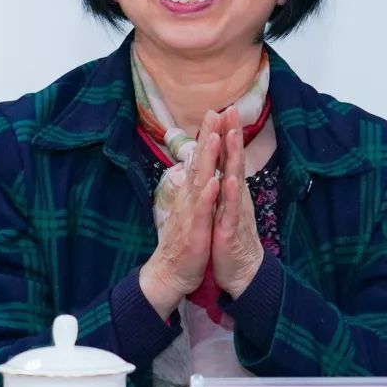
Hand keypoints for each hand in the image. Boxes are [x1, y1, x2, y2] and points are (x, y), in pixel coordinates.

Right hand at [139, 109, 222, 318]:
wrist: (170, 273)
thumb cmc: (185, 242)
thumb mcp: (191, 211)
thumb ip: (195, 189)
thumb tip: (198, 170)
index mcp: (192, 193)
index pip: (200, 160)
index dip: (208, 137)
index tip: (216, 114)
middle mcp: (189, 198)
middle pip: (198, 162)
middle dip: (207, 137)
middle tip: (214, 113)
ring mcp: (191, 213)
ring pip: (200, 181)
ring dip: (207, 159)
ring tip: (215, 137)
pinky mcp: (195, 231)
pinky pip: (202, 212)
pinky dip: (208, 196)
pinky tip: (214, 182)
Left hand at [211, 106, 264, 298]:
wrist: (241, 271)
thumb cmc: (229, 238)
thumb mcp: (224, 207)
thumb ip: (223, 186)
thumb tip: (221, 165)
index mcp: (231, 191)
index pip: (229, 157)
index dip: (227, 134)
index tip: (224, 110)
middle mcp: (236, 196)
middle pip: (235, 160)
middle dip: (233, 135)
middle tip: (232, 110)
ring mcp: (235, 210)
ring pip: (236, 178)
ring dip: (234, 156)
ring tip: (233, 135)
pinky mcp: (230, 228)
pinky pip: (230, 209)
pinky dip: (230, 193)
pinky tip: (229, 178)